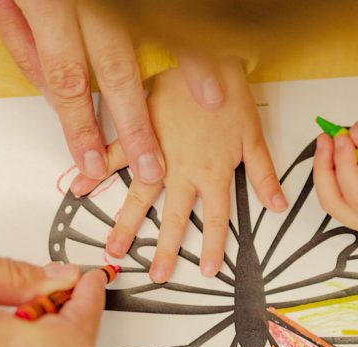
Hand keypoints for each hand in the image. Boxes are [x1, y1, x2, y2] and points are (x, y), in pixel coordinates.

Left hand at [0, 0, 226, 186]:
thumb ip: (23, 43)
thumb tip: (49, 89)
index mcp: (49, 4)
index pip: (67, 80)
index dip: (80, 126)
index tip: (91, 160)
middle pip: (116, 69)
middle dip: (134, 125)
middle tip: (150, 165)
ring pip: (155, 36)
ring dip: (181, 77)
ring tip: (204, 110)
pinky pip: (170, 13)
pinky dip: (195, 39)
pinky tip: (211, 65)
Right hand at [71, 58, 287, 282]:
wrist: (207, 59)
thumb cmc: (231, 93)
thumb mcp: (254, 136)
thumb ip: (263, 174)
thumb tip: (278, 205)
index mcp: (213, 172)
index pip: (214, 219)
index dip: (212, 247)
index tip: (207, 271)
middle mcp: (183, 170)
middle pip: (174, 218)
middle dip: (166, 250)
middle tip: (156, 275)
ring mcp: (157, 154)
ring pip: (140, 197)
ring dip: (127, 224)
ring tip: (115, 249)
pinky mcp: (139, 133)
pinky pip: (114, 156)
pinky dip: (95, 172)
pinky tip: (80, 188)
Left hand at [313, 119, 357, 239]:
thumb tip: (357, 133)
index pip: (354, 193)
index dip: (343, 163)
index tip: (344, 135)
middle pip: (333, 199)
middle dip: (325, 167)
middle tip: (329, 136)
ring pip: (336, 190)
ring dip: (339, 159)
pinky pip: (348, 182)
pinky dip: (351, 159)